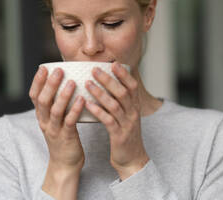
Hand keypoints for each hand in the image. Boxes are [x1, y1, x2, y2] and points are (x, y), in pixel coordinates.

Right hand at [29, 67, 84, 171]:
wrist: (65, 163)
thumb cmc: (64, 137)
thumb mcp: (56, 120)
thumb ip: (57, 104)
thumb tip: (67, 82)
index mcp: (41, 116)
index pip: (34, 96)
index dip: (38, 82)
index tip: (43, 67)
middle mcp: (45, 122)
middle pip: (43, 101)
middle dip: (50, 84)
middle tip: (58, 70)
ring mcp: (55, 130)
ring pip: (55, 111)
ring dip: (63, 95)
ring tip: (72, 82)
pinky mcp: (66, 138)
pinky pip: (70, 122)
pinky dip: (75, 110)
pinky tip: (82, 99)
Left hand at [85, 62, 148, 179]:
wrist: (132, 158)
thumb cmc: (125, 134)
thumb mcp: (127, 115)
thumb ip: (120, 101)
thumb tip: (109, 84)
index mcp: (135, 106)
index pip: (132, 86)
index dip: (123, 74)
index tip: (113, 63)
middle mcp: (133, 113)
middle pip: (123, 92)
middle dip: (109, 80)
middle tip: (94, 69)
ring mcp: (127, 124)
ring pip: (114, 105)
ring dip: (100, 93)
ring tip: (87, 84)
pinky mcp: (119, 135)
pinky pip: (108, 121)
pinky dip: (98, 111)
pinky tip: (88, 105)